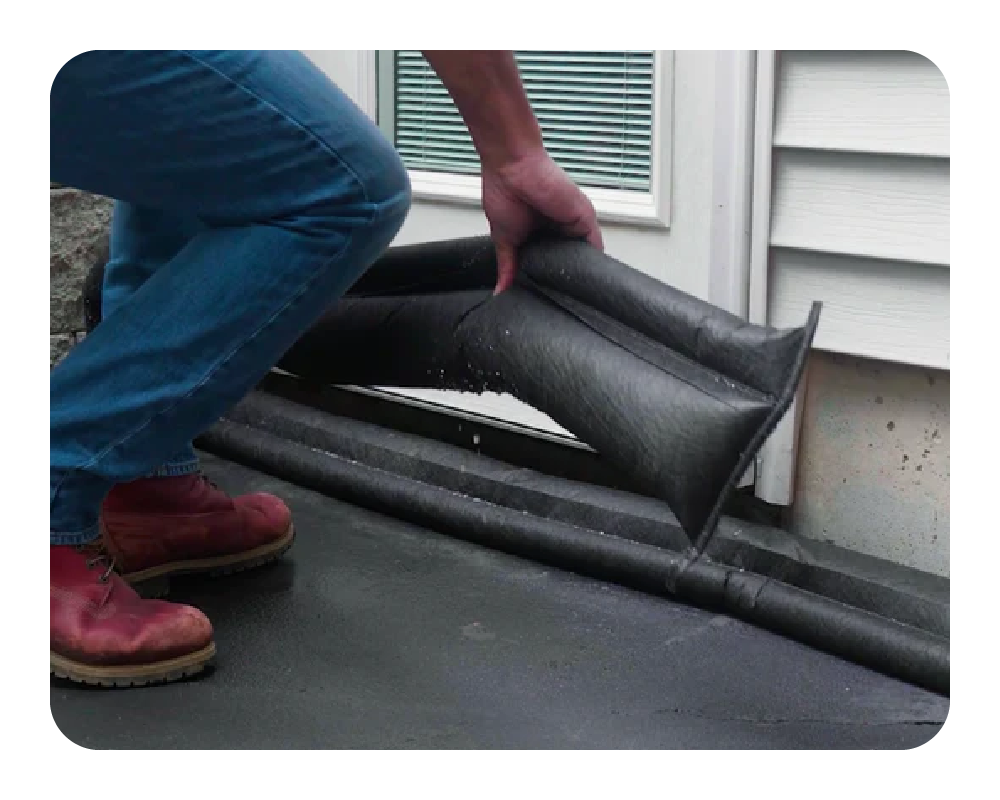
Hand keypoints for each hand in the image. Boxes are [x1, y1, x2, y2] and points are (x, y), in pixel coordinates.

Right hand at [481, 148, 603, 293]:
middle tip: (559, 300)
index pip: (550, 263)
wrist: (512, 165)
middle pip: (567, 261)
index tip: (546, 297)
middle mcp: (559, 229)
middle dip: (564, 278)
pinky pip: (594, 247)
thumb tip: (500, 292)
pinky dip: (592, 264)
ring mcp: (572, 224)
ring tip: (573, 295)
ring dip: (579, 273)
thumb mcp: (504, 239)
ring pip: (582, 257)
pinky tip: (586, 280)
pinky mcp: (584, 219)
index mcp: (540, 233)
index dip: (549, 279)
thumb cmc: (504, 190)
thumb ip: (507, 266)